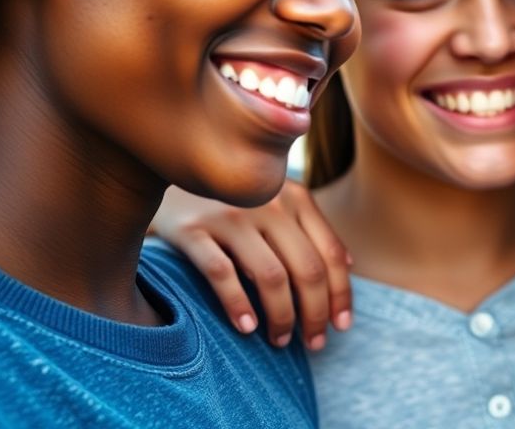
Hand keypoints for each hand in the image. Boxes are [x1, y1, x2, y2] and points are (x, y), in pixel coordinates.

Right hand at [151, 180, 352, 349]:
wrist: (165, 170)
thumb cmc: (231, 197)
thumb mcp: (276, 200)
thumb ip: (309, 227)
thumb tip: (349, 265)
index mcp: (295, 197)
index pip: (331, 253)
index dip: (341, 294)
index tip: (342, 325)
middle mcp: (268, 202)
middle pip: (307, 269)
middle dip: (316, 313)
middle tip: (314, 342)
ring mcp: (230, 215)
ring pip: (271, 277)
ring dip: (282, 316)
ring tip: (280, 340)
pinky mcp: (192, 229)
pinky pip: (222, 274)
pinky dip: (238, 305)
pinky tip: (247, 328)